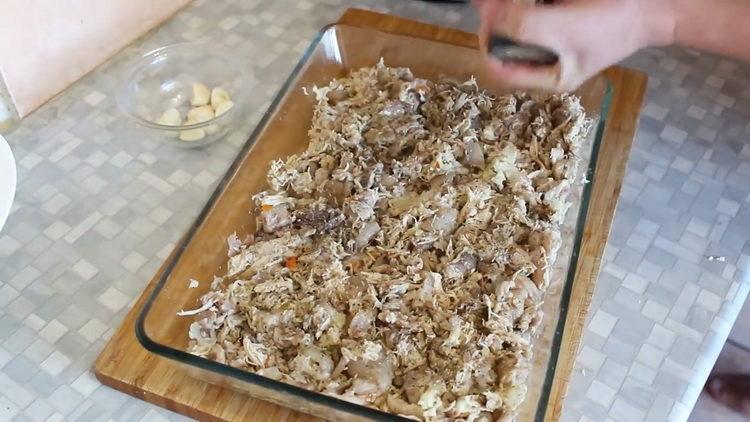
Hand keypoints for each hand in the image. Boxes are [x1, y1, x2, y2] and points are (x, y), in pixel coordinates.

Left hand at [476, 0, 674, 91]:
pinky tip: (526, 0)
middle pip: (505, 49)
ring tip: (505, 0)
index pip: (501, 70)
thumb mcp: (565, 28)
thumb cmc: (613, 22)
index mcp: (549, 78)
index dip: (489, 44)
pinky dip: (525, 6)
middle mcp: (547, 63)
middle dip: (496, 24)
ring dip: (507, 13)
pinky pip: (531, 18)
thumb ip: (525, 26)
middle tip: (493, 2)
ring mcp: (553, 43)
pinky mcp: (559, 22)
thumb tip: (492, 16)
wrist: (653, 4)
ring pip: (515, 31)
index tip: (490, 18)